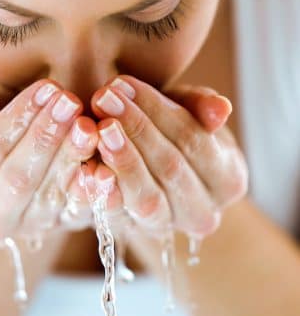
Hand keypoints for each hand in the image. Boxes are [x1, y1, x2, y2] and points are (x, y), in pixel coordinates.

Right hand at [0, 80, 97, 246]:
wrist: (24, 149)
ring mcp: (30, 228)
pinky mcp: (64, 226)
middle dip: (45, 138)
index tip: (44, 89)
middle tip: (70, 102)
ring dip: (72, 158)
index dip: (15, 121)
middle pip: (17, 180)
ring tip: (89, 125)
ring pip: (50, 196)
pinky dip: (94, 192)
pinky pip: (80, 213)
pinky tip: (105, 170)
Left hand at [89, 75, 248, 238]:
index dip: (158, 111)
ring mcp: (167, 226)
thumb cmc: (173, 135)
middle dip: (135, 129)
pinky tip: (87, 169)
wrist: (153, 173)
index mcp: (228, 180)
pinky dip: (102, 192)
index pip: (195, 140)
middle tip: (103, 98)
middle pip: (170, 168)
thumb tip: (221, 109)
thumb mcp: (189, 114)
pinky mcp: (133, 232)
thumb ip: (202, 107)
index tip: (123, 84)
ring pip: (147, 198)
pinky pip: (117, 217)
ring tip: (99, 128)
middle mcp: (203, 212)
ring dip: (121, 160)